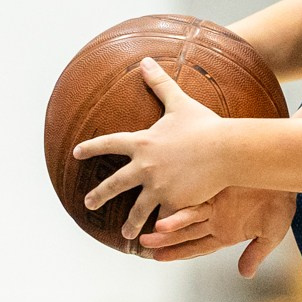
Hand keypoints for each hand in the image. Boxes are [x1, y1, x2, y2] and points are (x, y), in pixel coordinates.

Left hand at [72, 58, 233, 242]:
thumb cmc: (204, 124)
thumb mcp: (179, 102)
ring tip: (125, 234)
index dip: (91, 148)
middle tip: (88, 203)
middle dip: (99, 195)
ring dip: (130, 223)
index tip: (77, 153)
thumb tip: (145, 60)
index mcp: (142, 143)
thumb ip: (160, 83)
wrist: (225, 149)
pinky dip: (159, 230)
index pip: (108, 144)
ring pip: (137, 209)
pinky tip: (155, 241)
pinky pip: (162, 219)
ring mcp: (157, 187)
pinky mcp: (172, 202)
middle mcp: (144, 167)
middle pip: (114, 184)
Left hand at [139, 187, 295, 274]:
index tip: (158, 258)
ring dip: (171, 224)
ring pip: (187, 216)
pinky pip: (197, 197)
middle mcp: (216, 218)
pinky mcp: (216, 184)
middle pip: (186, 233)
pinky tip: (166, 209)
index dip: (178, 253)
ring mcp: (214, 201)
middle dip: (166, 240)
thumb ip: (256, 253)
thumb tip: (245, 275)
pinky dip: (183, 206)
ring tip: (152, 231)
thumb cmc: (282, 204)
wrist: (286, 173)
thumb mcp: (272, 234)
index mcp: (226, 232)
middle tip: (144, 244)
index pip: (197, 247)